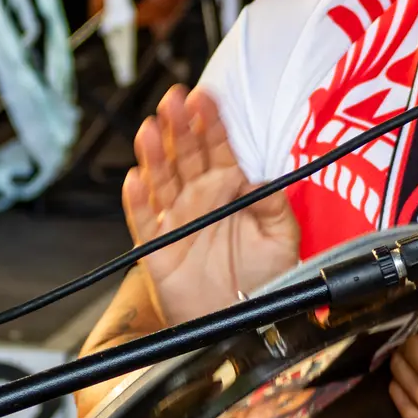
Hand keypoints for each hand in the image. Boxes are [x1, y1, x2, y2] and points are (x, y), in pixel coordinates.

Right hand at [124, 84, 300, 325]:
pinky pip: (142, 221)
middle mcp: (200, 198)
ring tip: (151, 130)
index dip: (210, 123)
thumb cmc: (263, 279)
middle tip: (174, 100)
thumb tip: (263, 177)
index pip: (218, 148)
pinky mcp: (156, 246)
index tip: (205, 97)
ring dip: (155, 155)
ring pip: (161, 180)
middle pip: (186, 156)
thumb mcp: (282, 239)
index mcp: (230, 190)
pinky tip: (135, 180)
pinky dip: (137, 202)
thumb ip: (276, 206)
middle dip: (180, 127)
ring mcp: (175, 220)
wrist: (240, 320)